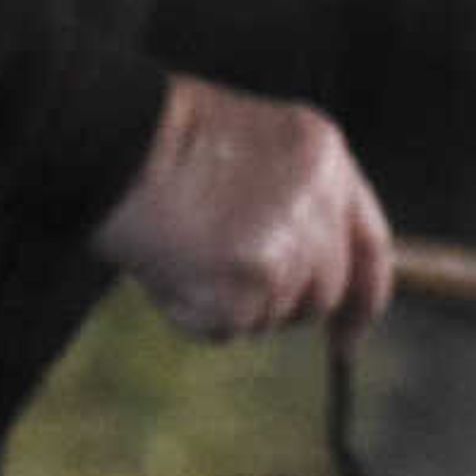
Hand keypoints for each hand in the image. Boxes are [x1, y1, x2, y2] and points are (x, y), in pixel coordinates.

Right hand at [89, 74, 395, 348]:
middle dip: (281, 301)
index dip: (365, 301)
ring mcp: (288, 246)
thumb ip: (299, 205)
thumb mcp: (253, 147)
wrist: (103, 136)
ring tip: (186, 249)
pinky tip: (168, 266)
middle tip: (223, 270)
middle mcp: (318, 203)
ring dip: (232, 302)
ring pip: (276, 316)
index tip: (348, 340)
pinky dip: (194, 312)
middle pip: (324, 293)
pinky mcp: (250, 282)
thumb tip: (322, 285)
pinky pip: (229, 327)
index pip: (372, 247)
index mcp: (325, 158)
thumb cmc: (159, 142)